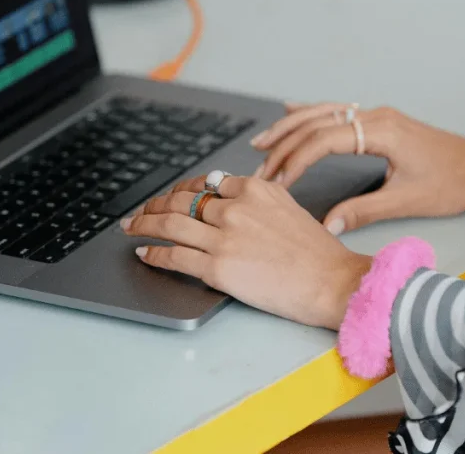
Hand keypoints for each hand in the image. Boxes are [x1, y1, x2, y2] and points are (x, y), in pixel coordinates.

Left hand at [122, 175, 372, 329]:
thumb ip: (257, 200)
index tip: (171, 196)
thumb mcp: (288, 207)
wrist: (332, 281)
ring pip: (170, 223)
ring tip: (131, 226)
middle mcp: (235, 208)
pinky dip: (154, 253)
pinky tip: (145, 253)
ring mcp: (224, 237)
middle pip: (181, 199)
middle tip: (141, 210)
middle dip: (154, 203)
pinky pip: (174, 256)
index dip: (182, 190)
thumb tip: (230, 200)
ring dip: (144, 223)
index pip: (205, 183)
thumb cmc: (317, 252)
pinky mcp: (218, 267)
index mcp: (254, 189)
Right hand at [251, 103, 464, 233]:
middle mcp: (376, 116)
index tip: (276, 182)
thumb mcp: (408, 201)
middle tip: (258, 167)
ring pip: (323, 113)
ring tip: (261, 143)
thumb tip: (327, 225)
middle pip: (317, 123)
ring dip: (290, 127)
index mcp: (381, 132)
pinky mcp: (380, 121)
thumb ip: (364, 210)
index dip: (295, 160)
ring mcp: (378, 115)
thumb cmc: (453, 184)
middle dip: (283, 144)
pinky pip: (337, 112)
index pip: (324, 140)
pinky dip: (310, 115)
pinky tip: (291, 112)